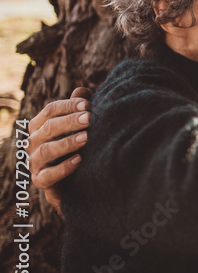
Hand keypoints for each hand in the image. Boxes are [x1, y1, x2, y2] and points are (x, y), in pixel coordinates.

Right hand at [27, 87, 91, 213]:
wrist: (75, 182)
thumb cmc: (77, 147)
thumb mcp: (80, 127)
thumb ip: (79, 109)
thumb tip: (81, 90)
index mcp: (40, 126)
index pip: (50, 111)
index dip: (67, 106)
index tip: (87, 104)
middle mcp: (33, 142)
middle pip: (48, 128)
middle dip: (69, 122)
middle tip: (90, 118)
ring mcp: (34, 162)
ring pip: (46, 150)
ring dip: (67, 143)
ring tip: (86, 138)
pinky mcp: (41, 181)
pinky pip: (48, 175)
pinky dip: (63, 167)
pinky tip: (80, 160)